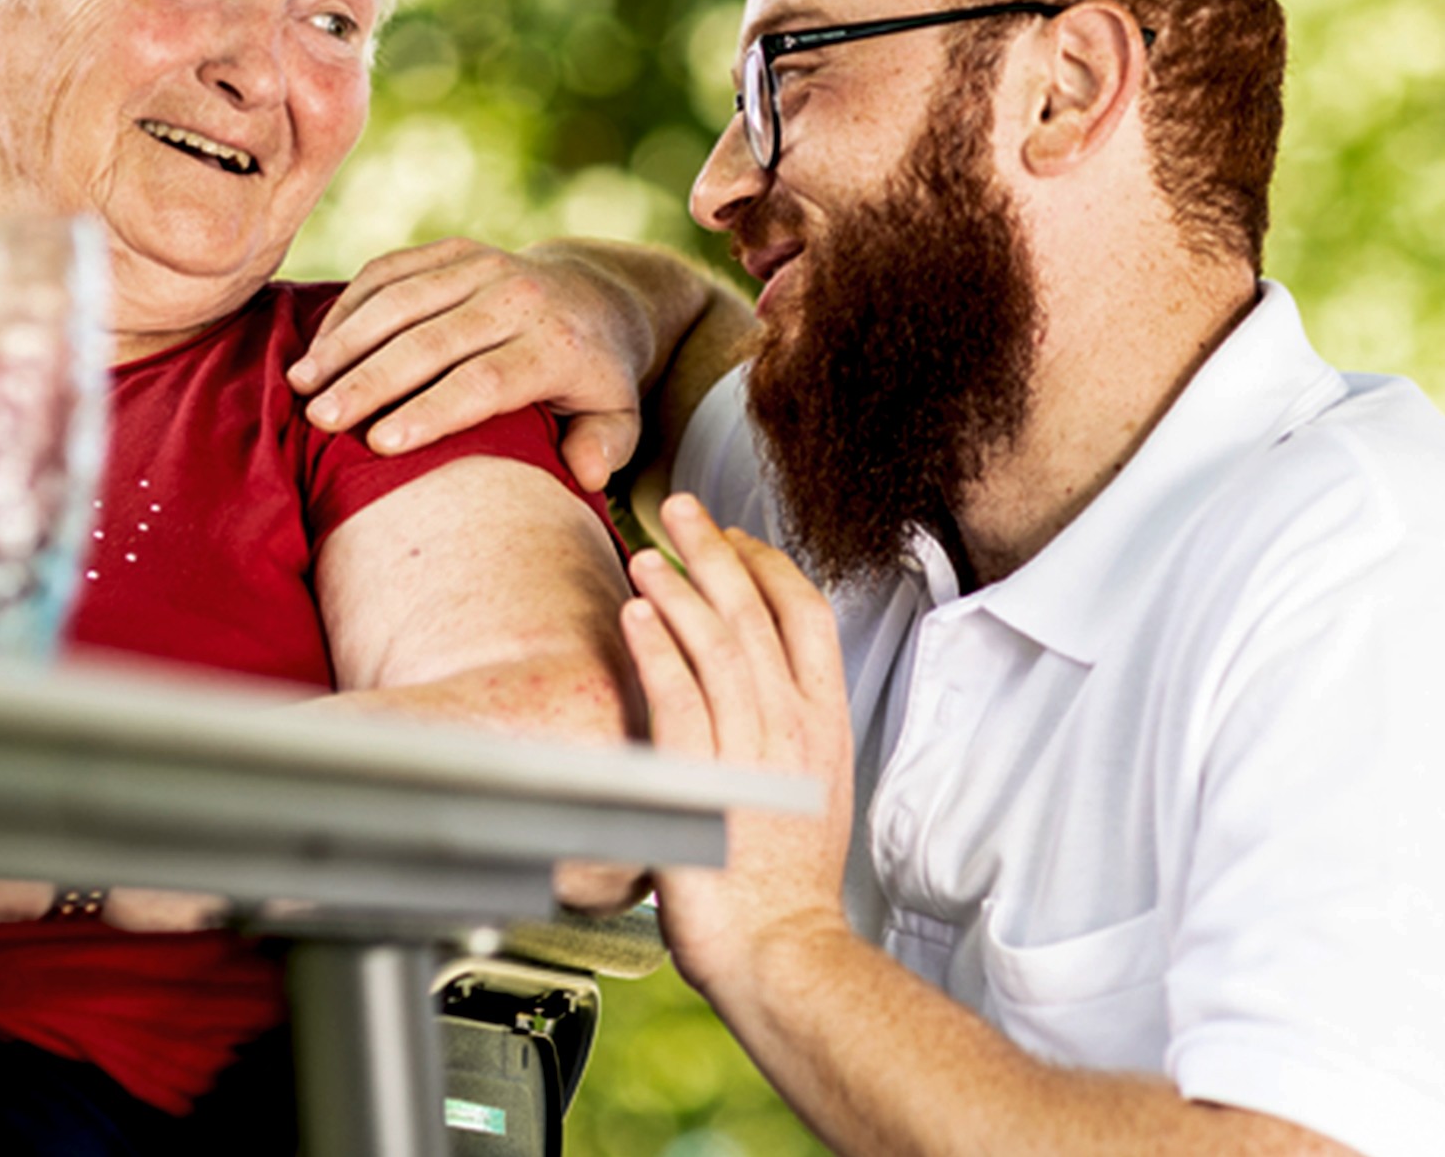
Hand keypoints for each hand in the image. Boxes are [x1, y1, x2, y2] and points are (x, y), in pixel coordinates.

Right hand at [288, 239, 652, 489]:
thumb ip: (606, 445)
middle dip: (370, 380)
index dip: (431, 411)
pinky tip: (316, 347)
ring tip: (300, 384)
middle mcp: (518, 297)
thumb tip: (586, 474)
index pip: (485, 380)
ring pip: (401, 300)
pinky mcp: (455, 249)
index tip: (379, 444)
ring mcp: (483, 265)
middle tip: (320, 419)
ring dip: (345, 341)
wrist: (598, 295)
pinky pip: (391, 270)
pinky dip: (349, 307)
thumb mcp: (618, 417)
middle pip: (431, 341)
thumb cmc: (596, 378)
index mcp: (556, 345)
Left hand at [621, 495, 854, 998]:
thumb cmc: (784, 880)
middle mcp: (792, 726)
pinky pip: (678, 698)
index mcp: (823, 723)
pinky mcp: (703, 780)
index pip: (806, 614)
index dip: (767, 565)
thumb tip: (749, 681)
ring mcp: (750, 750)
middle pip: (755, 611)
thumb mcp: (807, 785)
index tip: (734, 537)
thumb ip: (783, 727)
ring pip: (715, 644)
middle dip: (714, 550)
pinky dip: (655, 650)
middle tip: (681, 508)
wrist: (782, 950)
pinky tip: (634, 616)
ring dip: (676, 590)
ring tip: (644, 553)